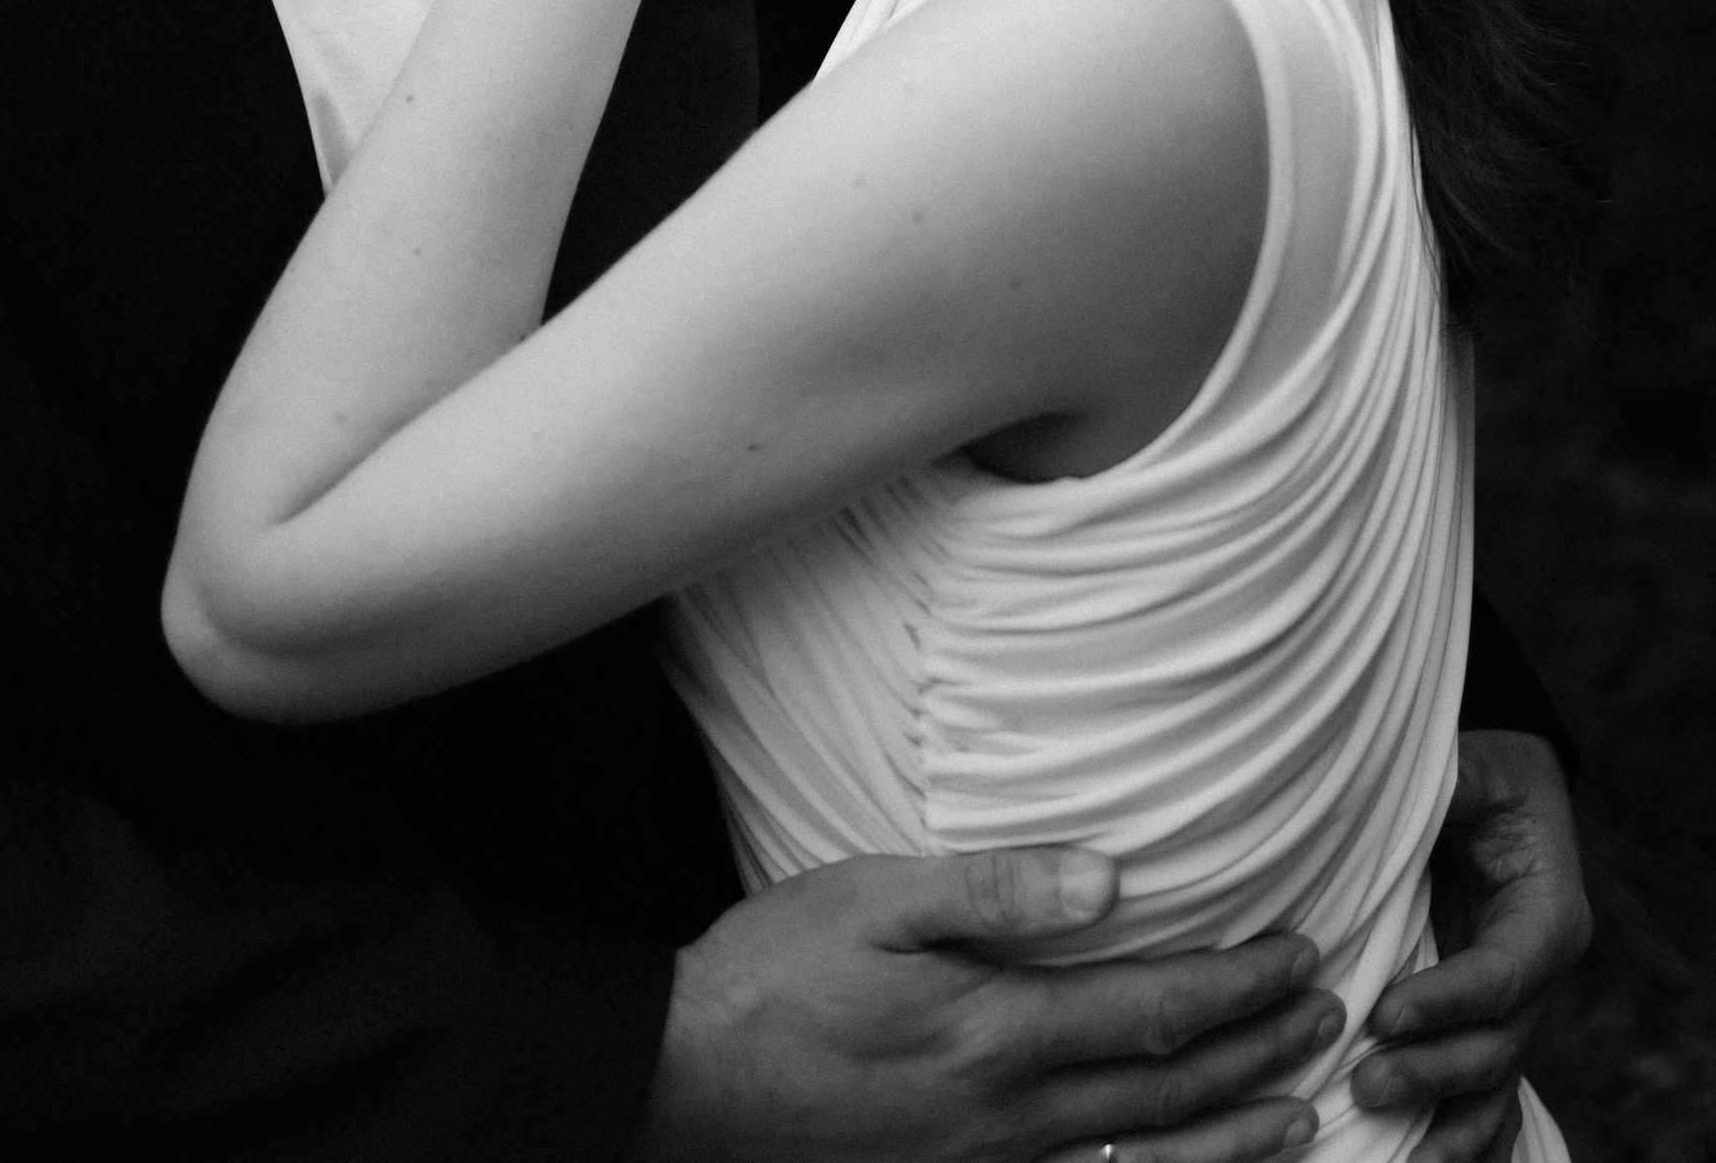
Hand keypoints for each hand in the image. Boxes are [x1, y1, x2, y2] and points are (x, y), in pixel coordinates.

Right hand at [631, 844, 1340, 1162]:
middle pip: (1167, 1090)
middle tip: (1328, 1017)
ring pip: (1142, 1158)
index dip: (1238, 987)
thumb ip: (997, 889)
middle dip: (1258, 1054)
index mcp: (999, 1032)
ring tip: (1296, 1115)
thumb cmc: (777, 971)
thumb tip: (1112, 879)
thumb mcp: (876, 897)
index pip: (1155, 1011)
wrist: (685, 1077)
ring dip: (1230, 1136)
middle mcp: (1011, 1115)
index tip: (1298, 956)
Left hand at [1352, 731, 1589, 1162]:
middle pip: (1496, 1044)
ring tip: (1385, 1139)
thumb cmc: (1484, 777)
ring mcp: (1517, 1007)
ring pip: (1492, 1083)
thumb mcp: (1473, 769)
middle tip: (1365, 1082)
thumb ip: (1452, 786)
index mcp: (1547, 915)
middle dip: (1433, 1070)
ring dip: (1443, 1119)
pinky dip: (1465, 1137)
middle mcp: (1539, 972)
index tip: (1385, 1016)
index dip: (1448, 1002)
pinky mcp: (1487, 1022)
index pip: (1501, 976)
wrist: (1501, 792)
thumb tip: (1398, 787)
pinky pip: (1486, 1094)